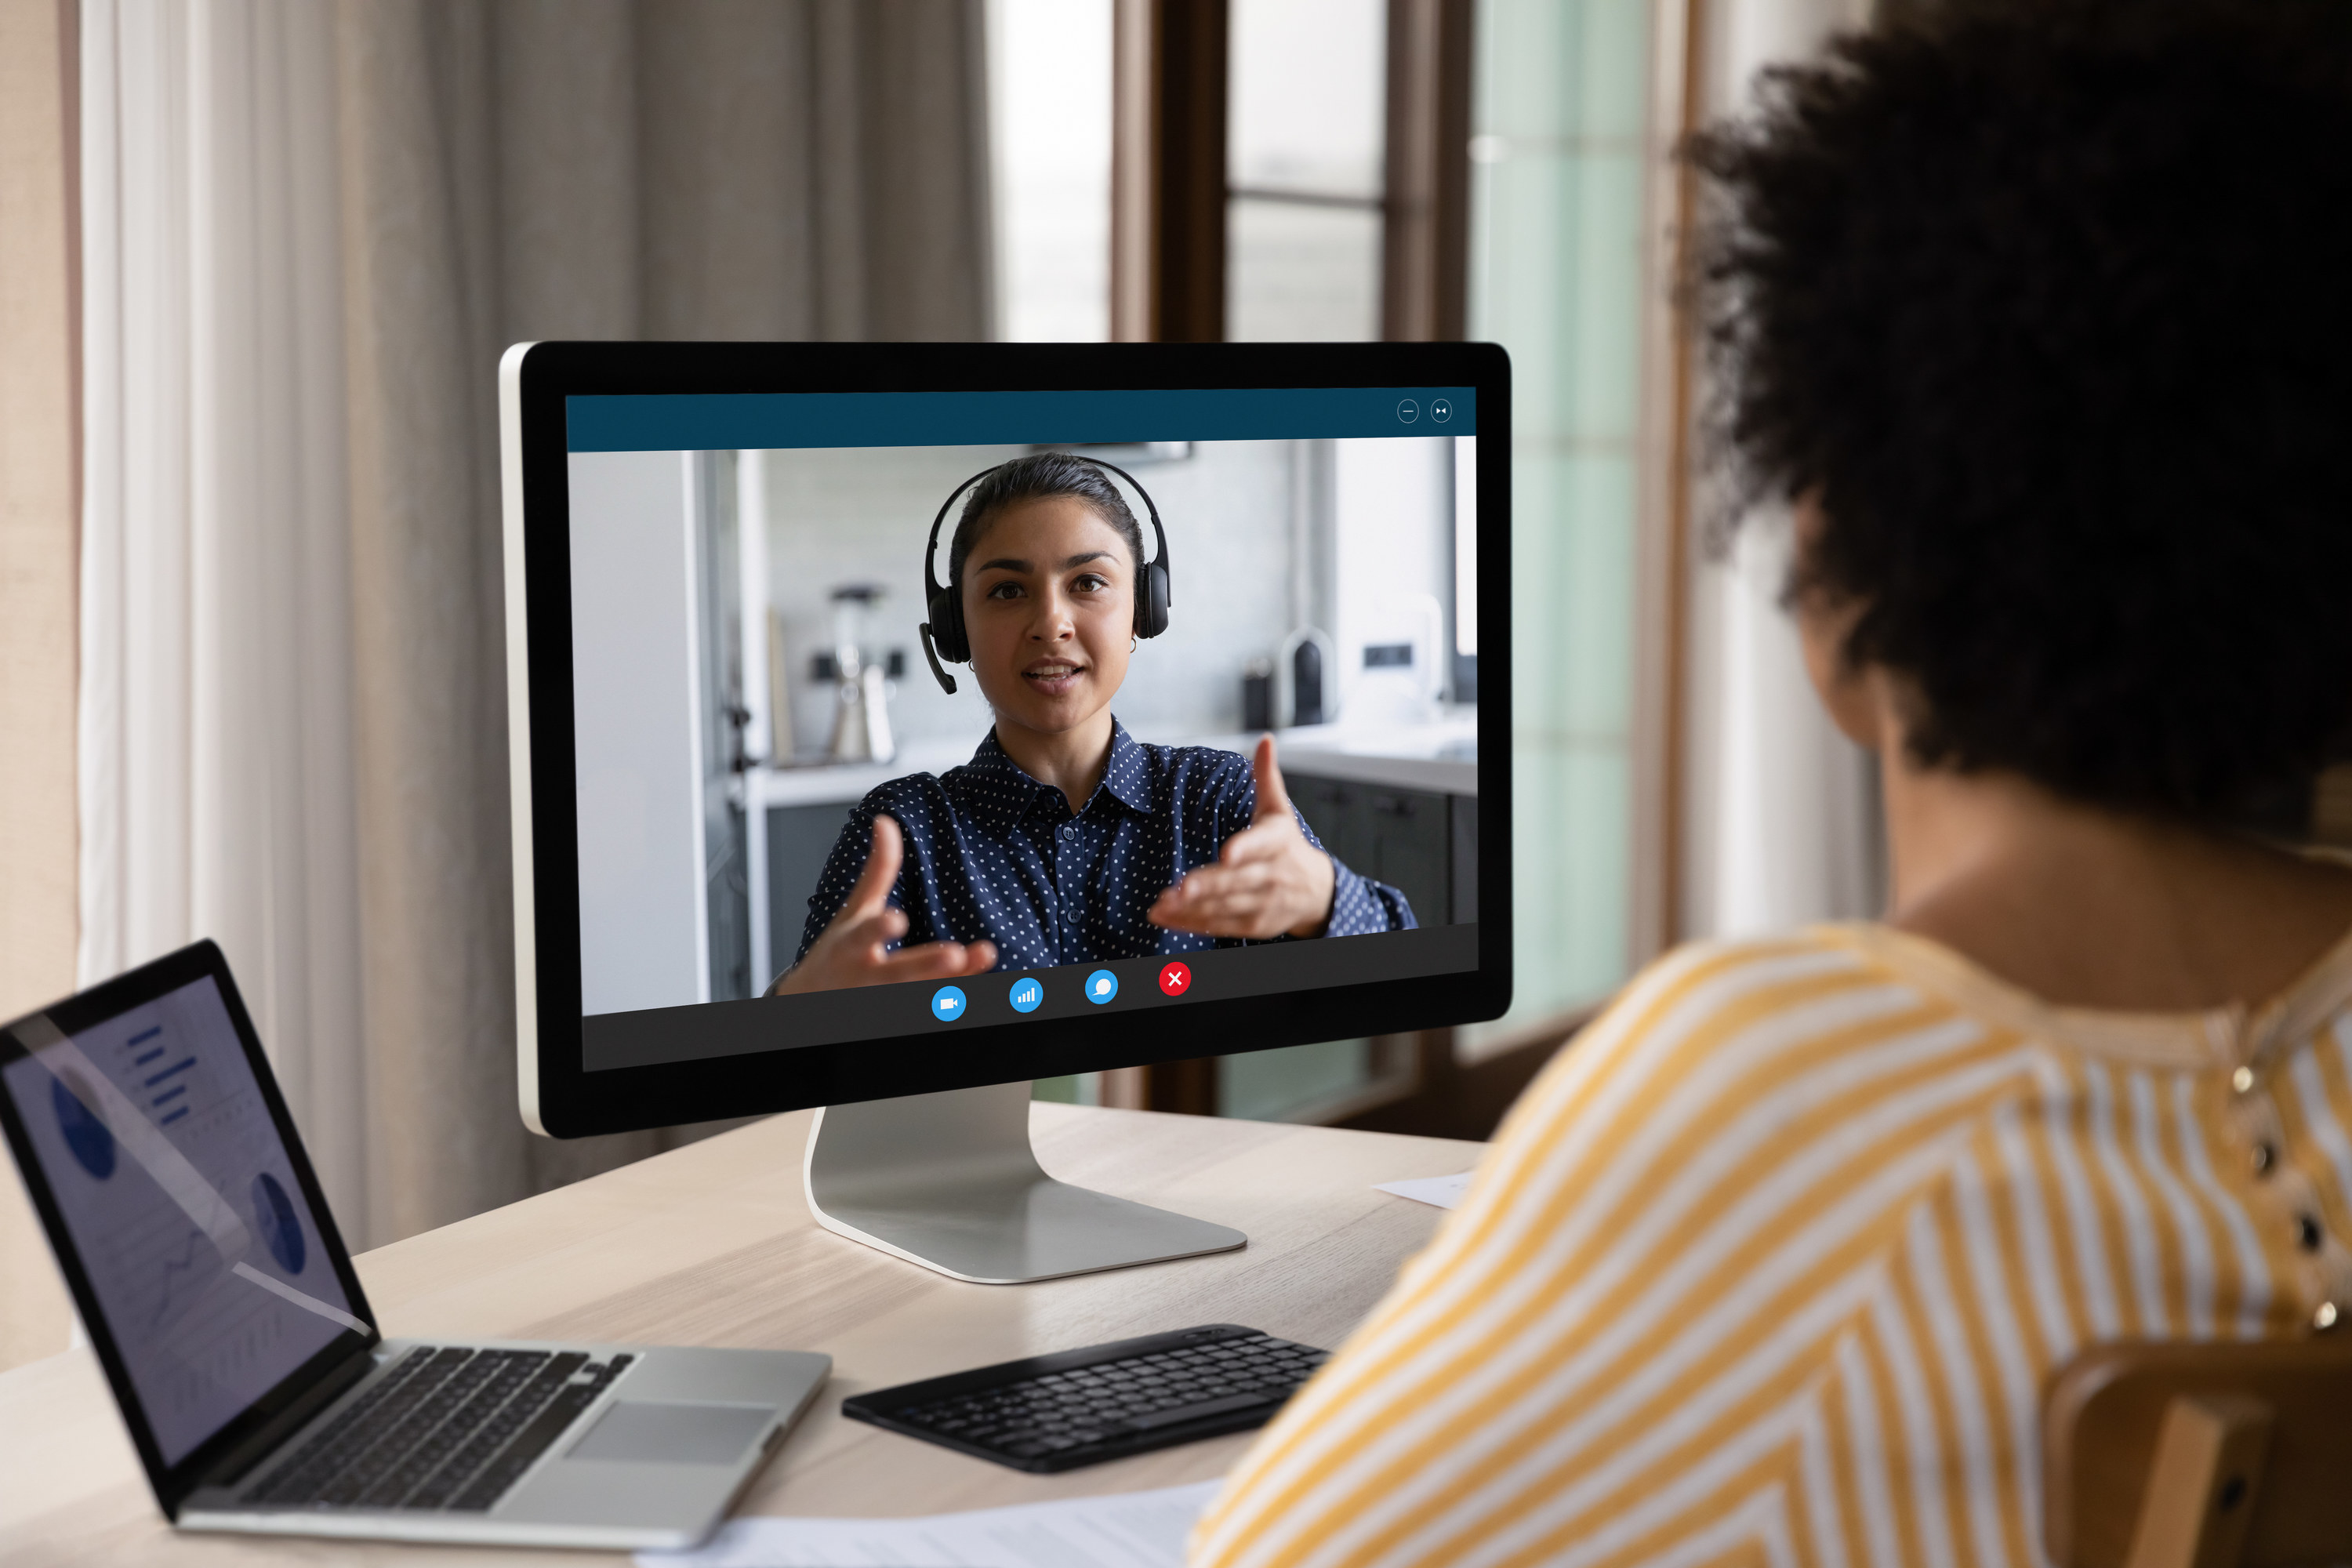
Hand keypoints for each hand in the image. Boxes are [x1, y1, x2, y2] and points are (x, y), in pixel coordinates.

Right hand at [770, 816, 997, 993]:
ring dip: (951, 985)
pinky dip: (951, 1002)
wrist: (813, 1002)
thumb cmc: (839, 953)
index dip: (879, 929)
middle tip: (952, 955)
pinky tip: (979, 987)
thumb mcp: (854, 911)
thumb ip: (876, 871)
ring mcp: (883, 1000)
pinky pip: (929, 1009)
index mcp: (852, 945)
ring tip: (978, 962)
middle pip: (900, 973)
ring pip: (920, 994)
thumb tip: (885, 821)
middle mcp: (869, 976)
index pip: (864, 936)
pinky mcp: (897, 1014)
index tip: (897, 919)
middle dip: (925, 964)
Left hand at [1148, 735, 1336, 939]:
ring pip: (1225, 907)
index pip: (1262, 844)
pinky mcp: (1254, 925)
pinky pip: (1219, 925)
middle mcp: (1273, 874)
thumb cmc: (1289, 845)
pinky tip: (1165, 916)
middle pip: (1237, 881)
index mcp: (1278, 841)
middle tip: (1181, 887)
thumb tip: (1264, 740)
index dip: (1246, 849)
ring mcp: (1264, 903)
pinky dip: (1191, 923)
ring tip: (1162, 904)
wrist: (1317, 892)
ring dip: (1193, 907)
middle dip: (1209, 885)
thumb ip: (1267, 776)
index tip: (1228, 853)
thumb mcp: (1280, 810)